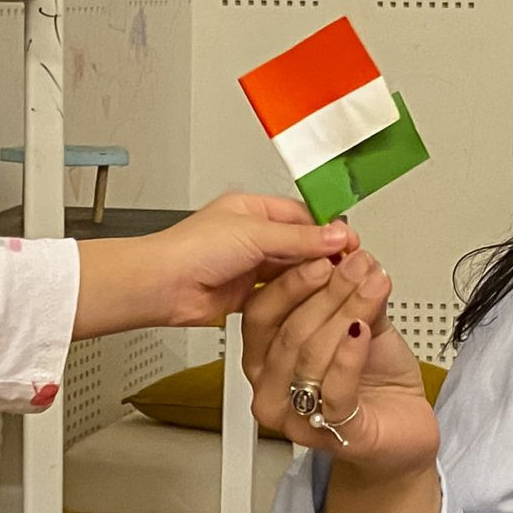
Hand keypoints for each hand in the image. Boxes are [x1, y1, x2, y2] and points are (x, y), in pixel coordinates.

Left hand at [71, 194, 351, 337]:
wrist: (161, 287)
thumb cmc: (190, 250)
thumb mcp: (254, 234)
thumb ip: (299, 238)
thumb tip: (336, 235)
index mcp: (252, 210)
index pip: (302, 216)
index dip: (328, 230)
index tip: (351, 243)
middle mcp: (251, 236)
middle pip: (300, 245)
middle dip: (323, 256)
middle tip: (349, 267)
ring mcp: (249, 266)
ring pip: (292, 272)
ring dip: (311, 279)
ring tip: (336, 286)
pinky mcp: (247, 295)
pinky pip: (279, 295)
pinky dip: (295, 299)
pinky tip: (311, 302)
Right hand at [243, 248, 440, 478]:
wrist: (404, 425)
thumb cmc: (374, 379)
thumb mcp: (361, 321)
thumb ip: (351, 293)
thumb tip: (350, 255)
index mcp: (265, 359)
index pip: (260, 313)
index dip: (291, 280)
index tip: (324, 252)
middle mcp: (270, 390)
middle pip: (286, 331)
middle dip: (326, 291)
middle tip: (356, 264)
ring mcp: (297, 418)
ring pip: (310, 355)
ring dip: (345, 312)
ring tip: (372, 285)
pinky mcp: (334, 435)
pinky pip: (334, 389)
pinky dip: (350, 354)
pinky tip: (363, 330)